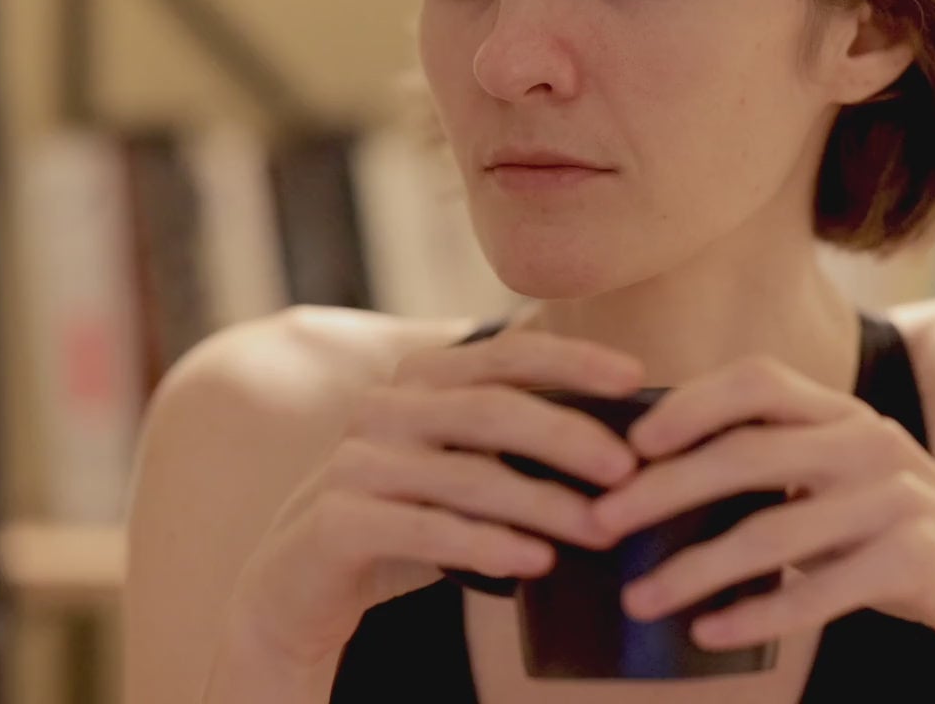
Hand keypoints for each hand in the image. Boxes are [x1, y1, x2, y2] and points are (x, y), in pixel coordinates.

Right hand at [224, 329, 643, 668]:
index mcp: (418, 379)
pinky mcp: (337, 521)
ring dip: (544, 505)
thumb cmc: (406, 517)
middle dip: (569, 438)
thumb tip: (624, 442)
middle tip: (629, 471)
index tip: (636, 377)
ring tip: (601, 530)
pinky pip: (426, 530)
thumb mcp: (458, 466)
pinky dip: (487, 546)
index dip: (572, 359)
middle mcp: (384, 408)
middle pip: (491, 410)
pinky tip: (536, 563)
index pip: (504, 353)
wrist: (298, 581)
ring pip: (466, 475)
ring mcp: (355, 462)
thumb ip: (515, 441)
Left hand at [584, 354, 934, 688]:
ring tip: (639, 600)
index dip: (689, 403)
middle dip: (662, 492)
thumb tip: (659, 484)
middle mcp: (870, 443)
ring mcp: (897, 500)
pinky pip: (817, 590)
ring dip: (693, 569)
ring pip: (770, 531)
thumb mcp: (846, 485)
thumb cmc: (902, 538)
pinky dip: (756, 614)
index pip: (757, 380)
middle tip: (599, 526)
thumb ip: (779, 469)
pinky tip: (708, 635)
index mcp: (846, 415)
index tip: (627, 444)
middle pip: (746, 453)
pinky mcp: (917, 561)